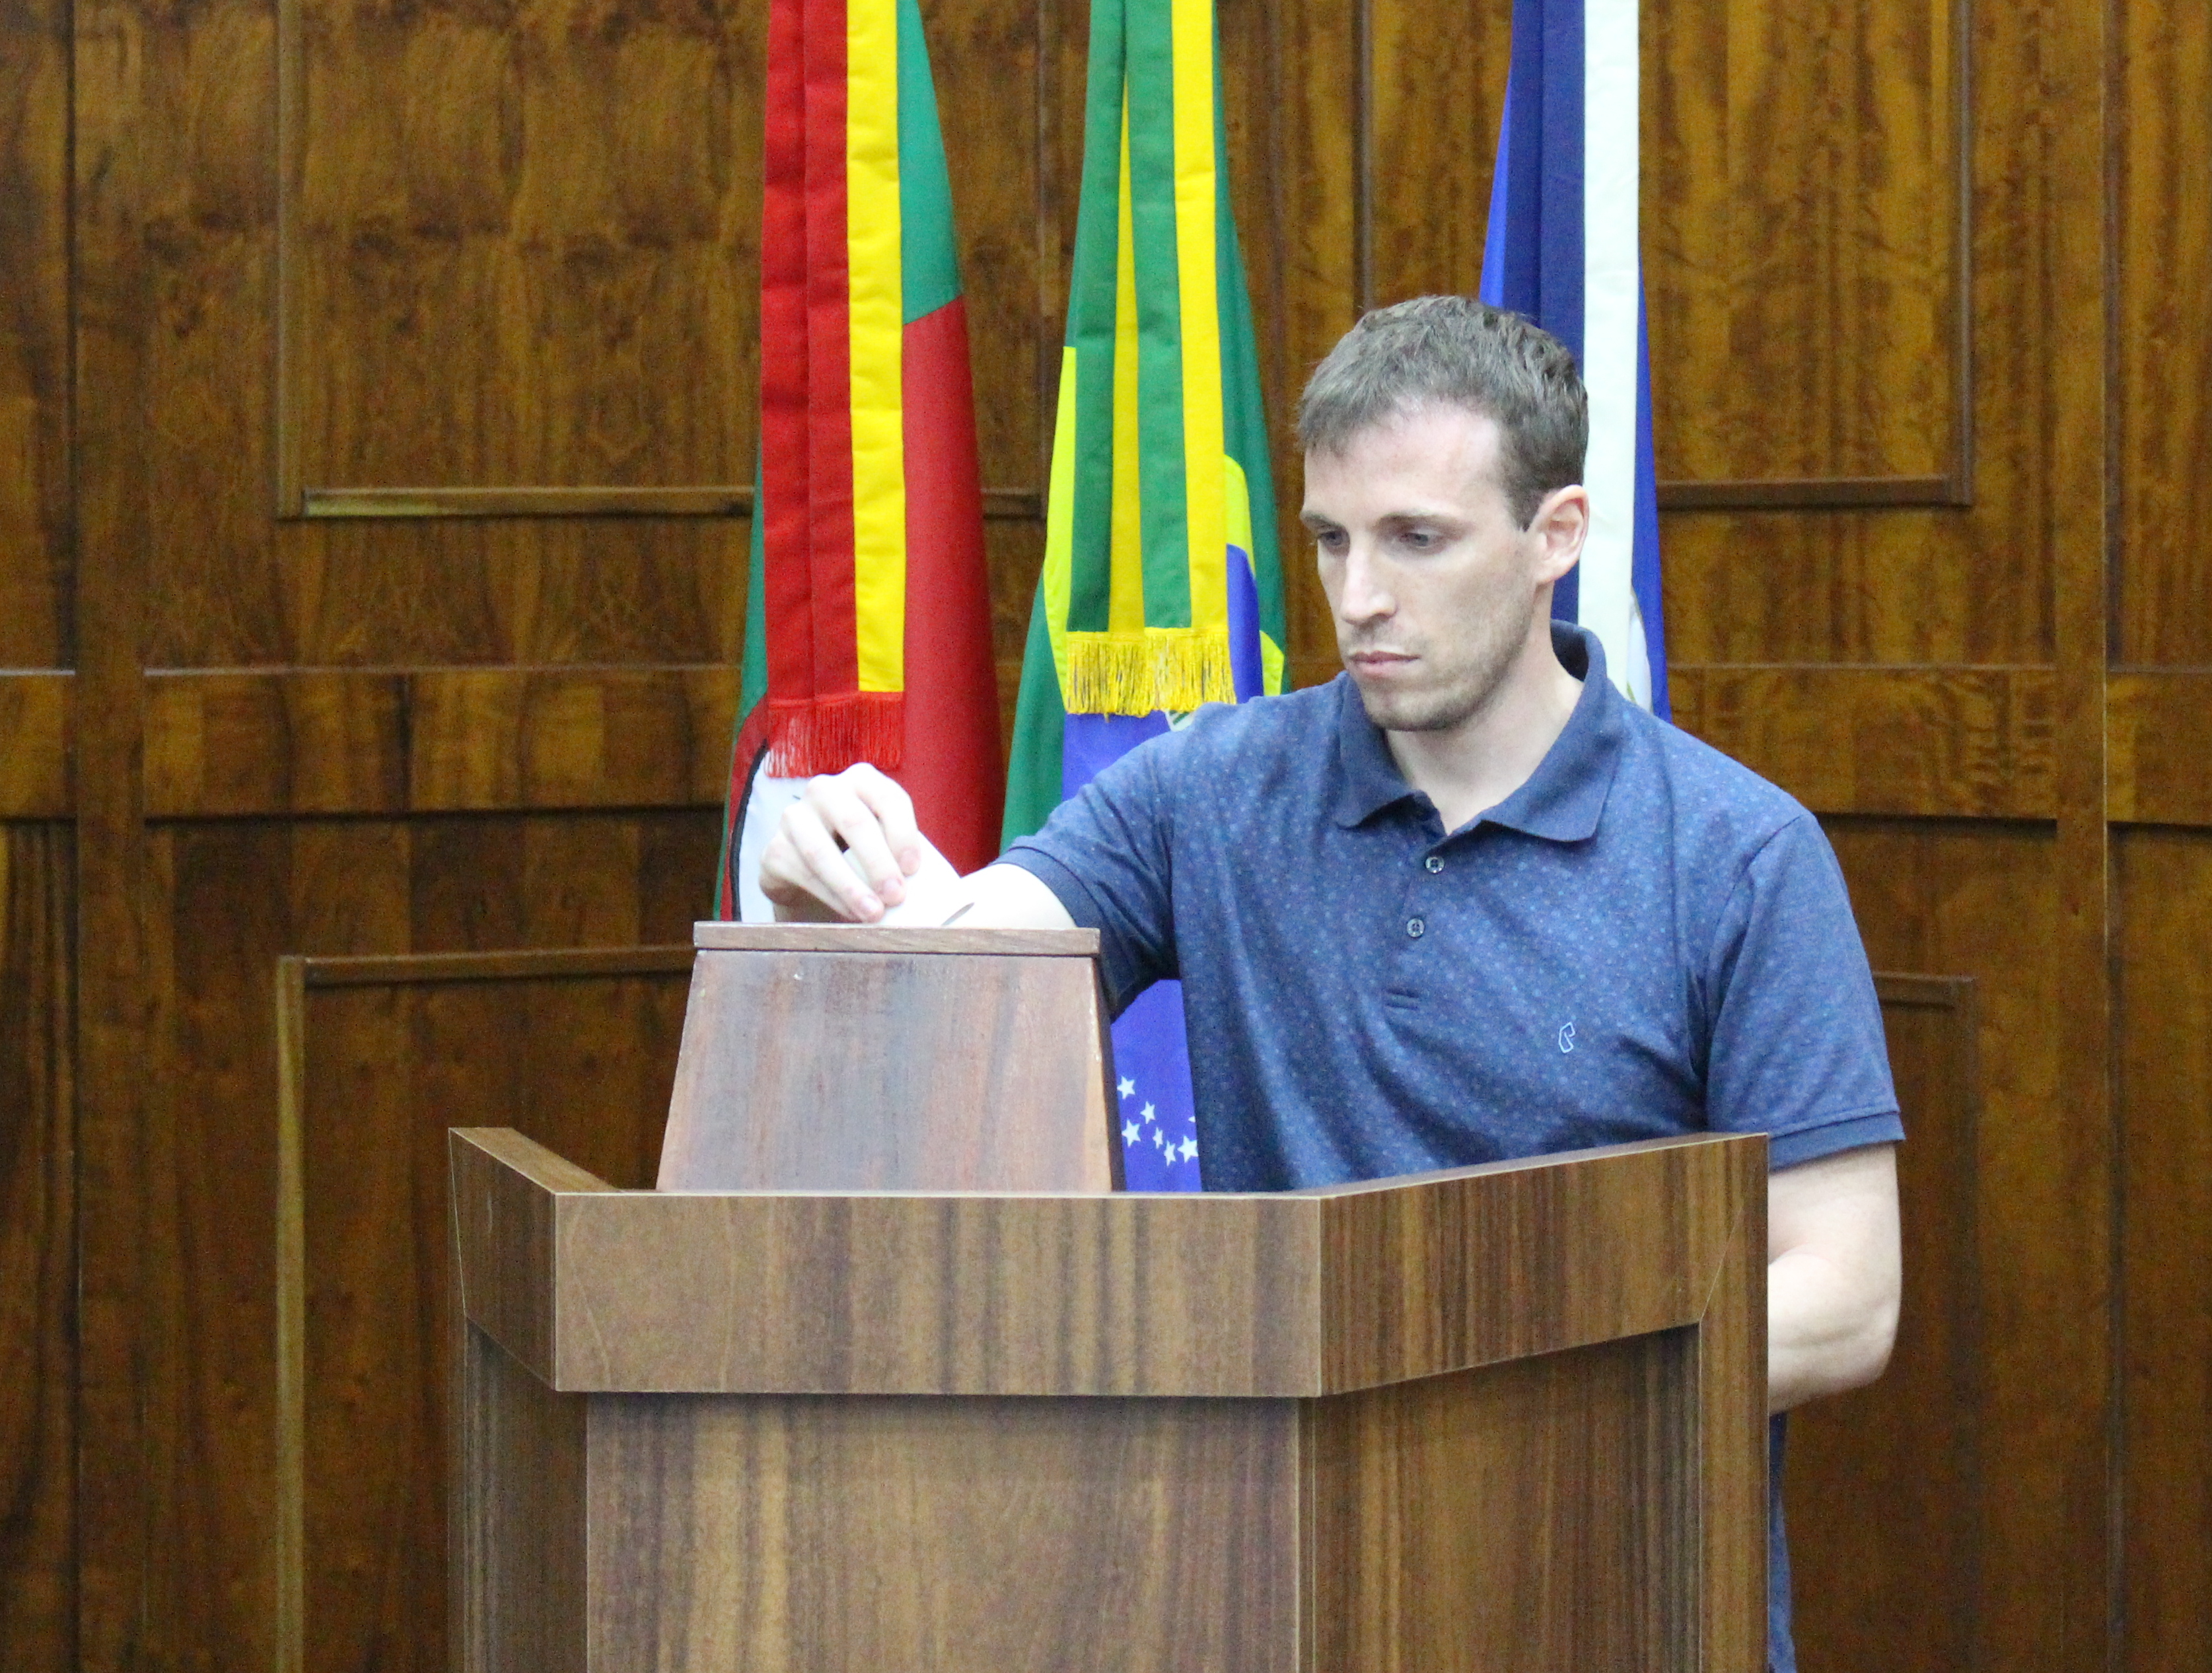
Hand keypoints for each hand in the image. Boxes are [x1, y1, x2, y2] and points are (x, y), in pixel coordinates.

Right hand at [757, 764, 927, 922]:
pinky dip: (830, 897)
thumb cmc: (862, 856)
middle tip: (897, 896)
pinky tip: (849, 914)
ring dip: (851, 886)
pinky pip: (802, 874)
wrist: (810, 873)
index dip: (903, 834)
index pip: (888, 798)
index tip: (914, 869)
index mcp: (862, 780)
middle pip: (855, 821)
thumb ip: (905, 854)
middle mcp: (825, 789)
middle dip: (879, 862)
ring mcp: (794, 816)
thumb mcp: (886, 844)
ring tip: (874, 914)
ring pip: (821, 850)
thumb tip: (940, 890)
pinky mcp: (773, 848)